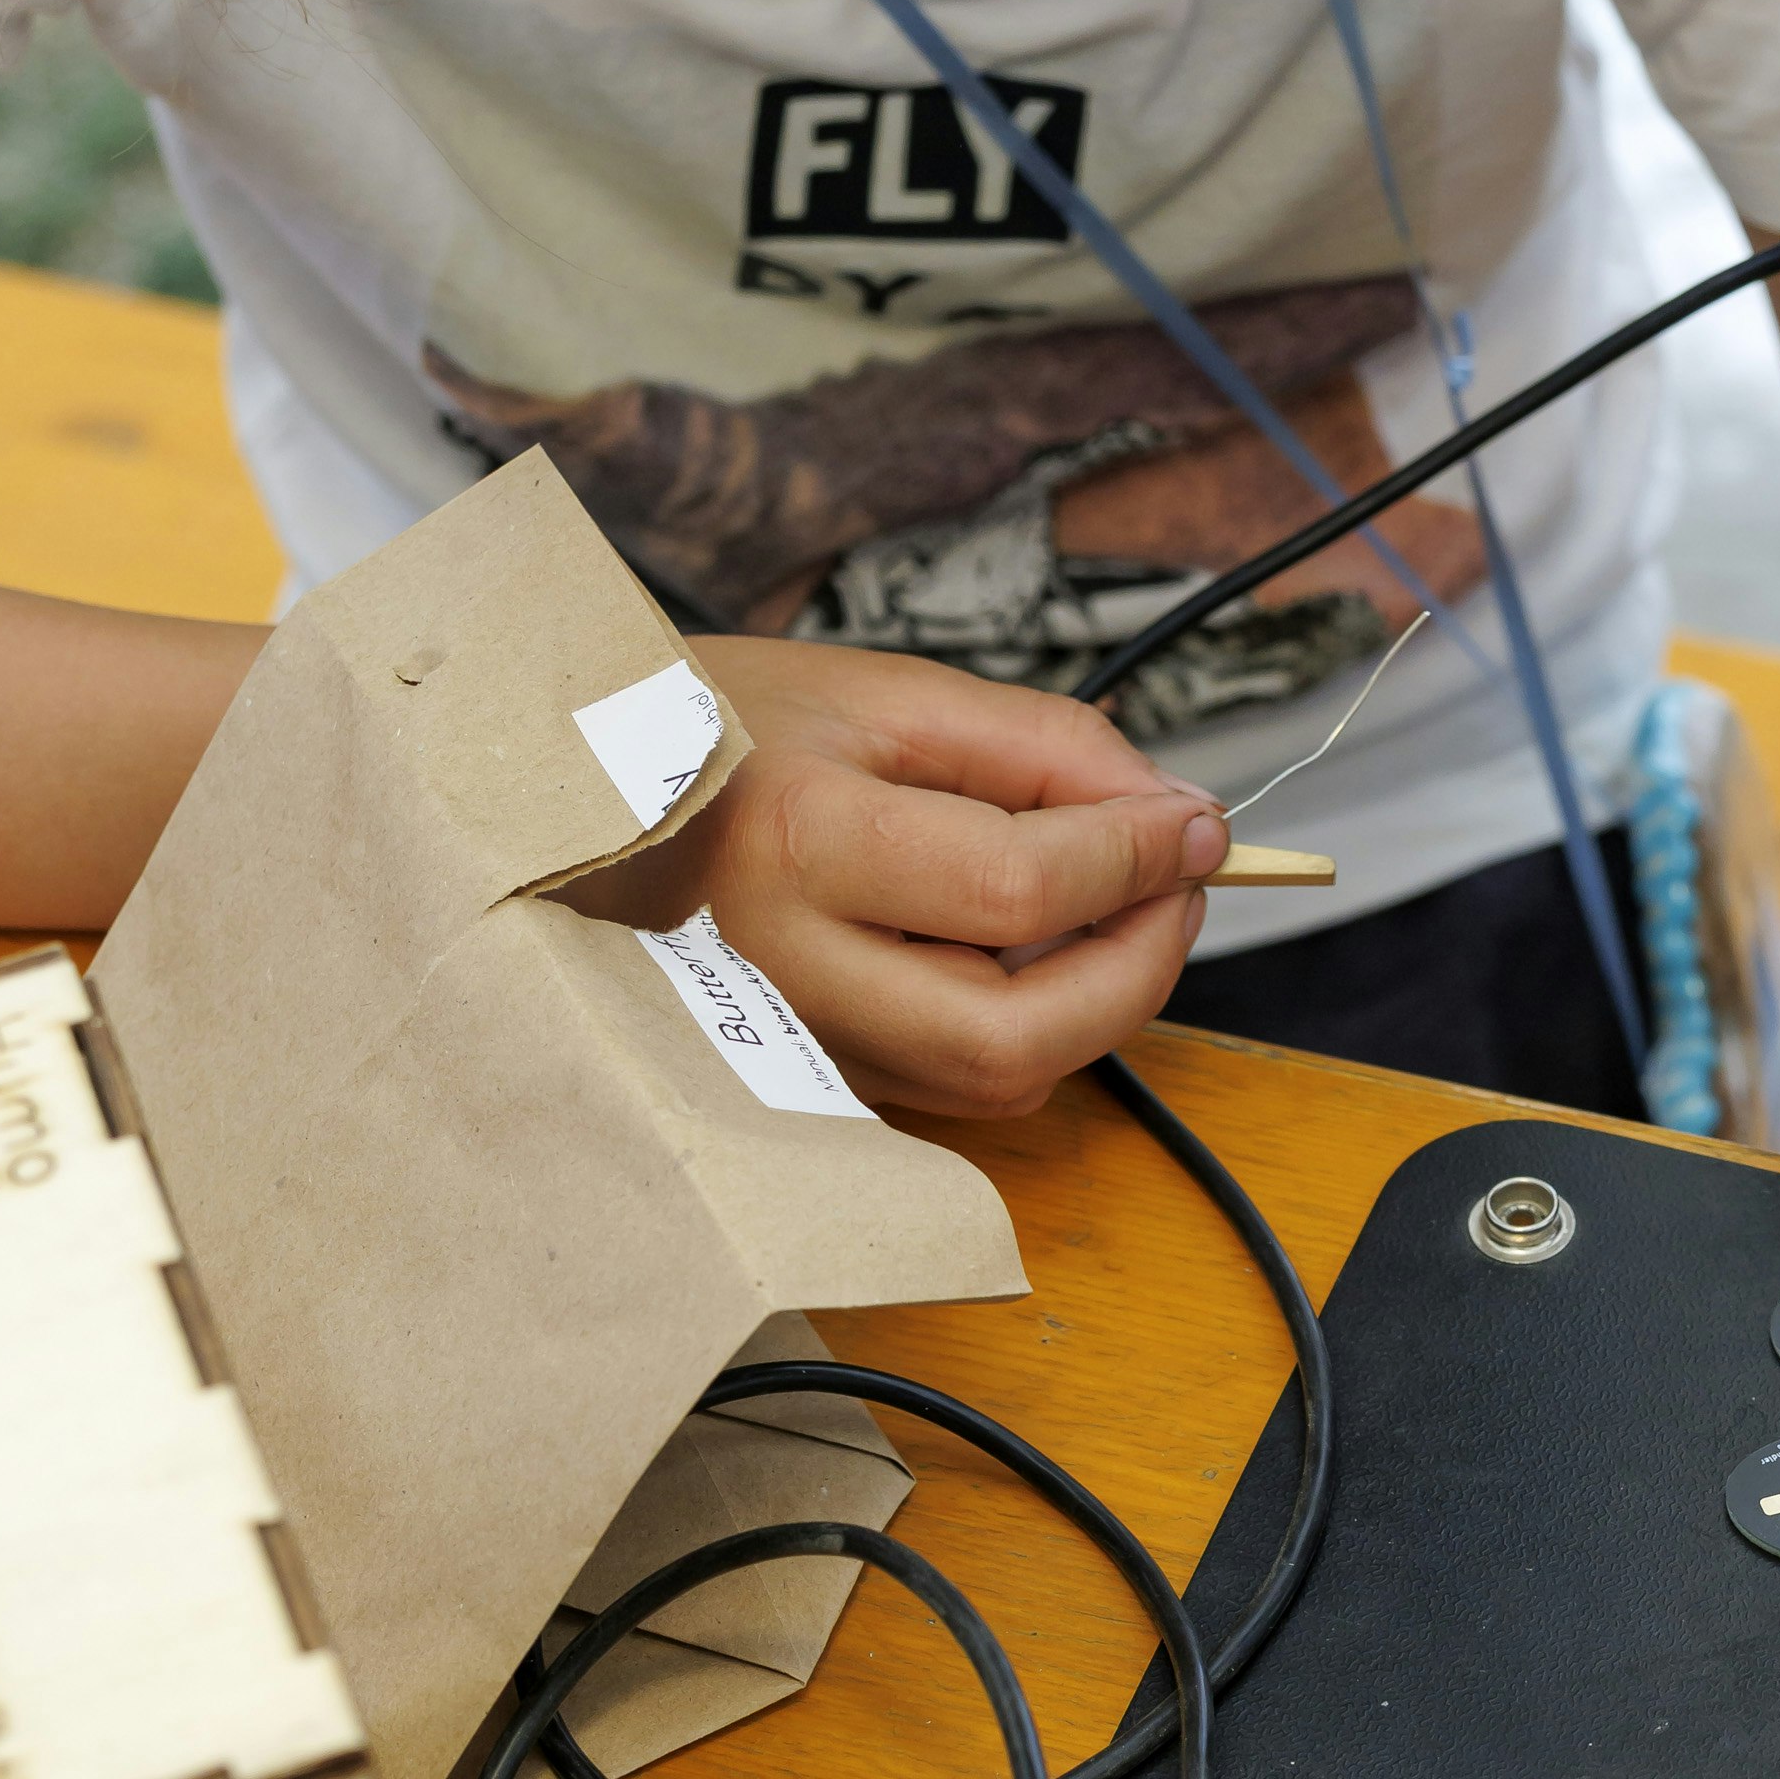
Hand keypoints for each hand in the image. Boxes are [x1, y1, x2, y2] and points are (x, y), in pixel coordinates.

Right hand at [581, 645, 1223, 1114]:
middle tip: (1181, 887)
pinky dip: (1032, 1022)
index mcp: (797, 845)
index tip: (1195, 820)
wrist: (584, 791)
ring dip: (1096, 1002)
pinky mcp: (806, 1078)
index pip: (1016, 887)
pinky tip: (1031, 945)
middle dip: (1137, 969)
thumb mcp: (891, 695)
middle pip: (1013, 1037)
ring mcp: (788, 1044)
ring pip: (996, 1079)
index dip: (1137, 858)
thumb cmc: (731, 727)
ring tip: (1116, 902)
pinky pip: (956, 1083)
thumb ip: (1047, 750)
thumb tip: (1176, 817)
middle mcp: (784, 971)